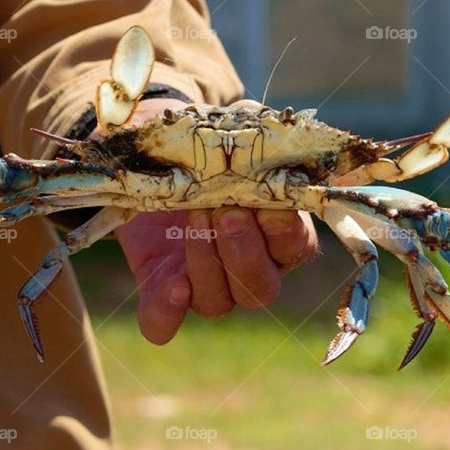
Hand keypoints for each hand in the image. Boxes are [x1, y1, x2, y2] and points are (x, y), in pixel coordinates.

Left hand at [104, 98, 318, 343]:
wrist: (154, 152)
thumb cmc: (208, 141)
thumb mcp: (232, 129)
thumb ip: (253, 132)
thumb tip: (263, 124)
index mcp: (280, 237)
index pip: (295, 248)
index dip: (284, 230)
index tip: (267, 199)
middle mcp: (248, 269)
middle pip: (260, 289)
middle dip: (244, 251)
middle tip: (226, 212)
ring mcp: (204, 284)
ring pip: (217, 302)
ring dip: (207, 263)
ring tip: (193, 216)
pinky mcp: (159, 288)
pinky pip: (162, 325)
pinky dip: (166, 315)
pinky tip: (172, 289)